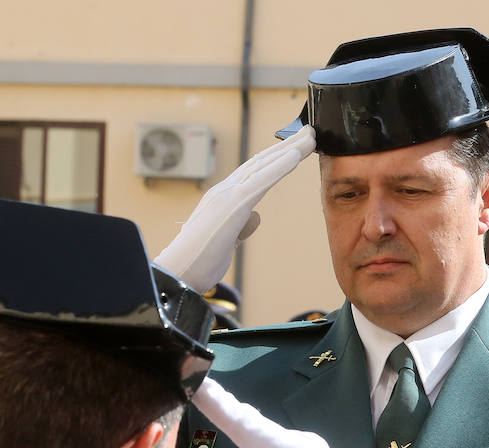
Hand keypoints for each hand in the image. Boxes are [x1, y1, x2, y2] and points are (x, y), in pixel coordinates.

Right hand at [153, 127, 315, 291]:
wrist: (178, 272)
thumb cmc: (197, 262)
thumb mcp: (226, 241)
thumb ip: (240, 226)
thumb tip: (254, 216)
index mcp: (222, 199)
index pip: (253, 174)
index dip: (274, 159)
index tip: (293, 149)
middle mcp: (224, 191)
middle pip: (261, 163)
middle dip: (286, 146)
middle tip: (308, 133)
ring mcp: (228, 194)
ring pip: (264, 165)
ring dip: (290, 149)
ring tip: (310, 137)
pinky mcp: (234, 203)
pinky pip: (262, 179)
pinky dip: (281, 165)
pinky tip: (296, 155)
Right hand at [194, 378, 428, 447]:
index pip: (245, 425)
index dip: (219, 406)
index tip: (199, 383)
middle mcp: (295, 444)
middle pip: (252, 422)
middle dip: (225, 403)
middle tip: (202, 383)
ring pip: (262, 431)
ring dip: (237, 416)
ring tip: (216, 401)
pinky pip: (270, 442)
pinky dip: (252, 432)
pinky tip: (248, 433)